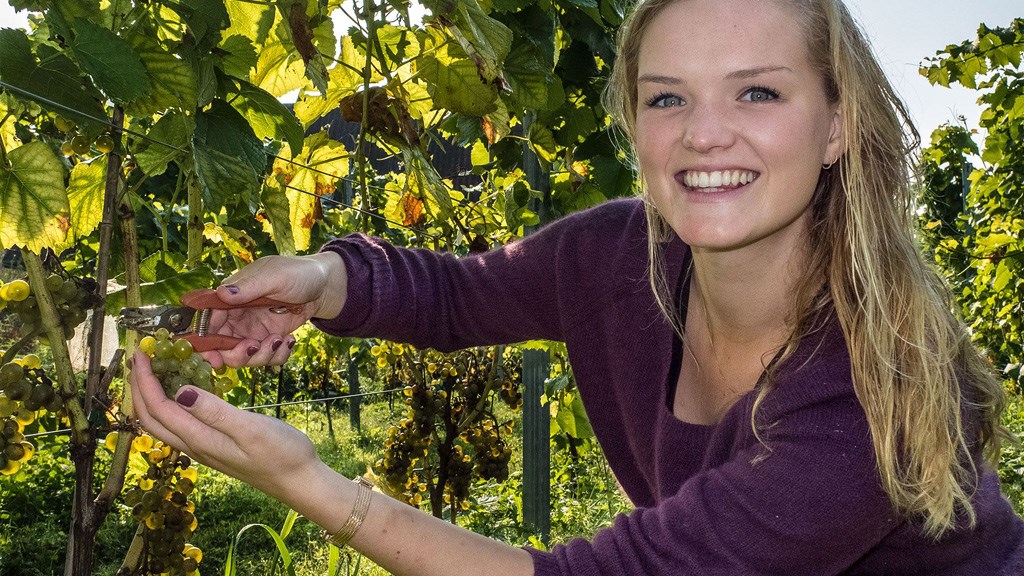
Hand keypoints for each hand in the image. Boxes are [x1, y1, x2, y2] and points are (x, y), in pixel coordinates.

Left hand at [130, 351, 320, 500]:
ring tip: (152, 371)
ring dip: (150, 397)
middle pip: (151, 418)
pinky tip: (181, 391)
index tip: (141, 353)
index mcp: (200, 439)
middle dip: (138, 388)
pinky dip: (169, 404)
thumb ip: (215, 412)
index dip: (145, 380)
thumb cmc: (281, 453)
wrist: (299, 480)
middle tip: (139, 358)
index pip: (159, 408)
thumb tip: (181, 391)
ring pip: (163, 423)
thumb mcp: (251, 429)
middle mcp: (195, 445)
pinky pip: (179, 424)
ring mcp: (204, 448)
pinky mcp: (214, 446)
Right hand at [201, 252, 347, 367]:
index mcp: (231, 297)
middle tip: (253, 347)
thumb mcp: (275, 276)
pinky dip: (277, 355)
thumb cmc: (298, 273)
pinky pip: (265, 358)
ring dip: (261, 355)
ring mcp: (253, 330)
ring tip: (280, 339)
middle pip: (221, 346)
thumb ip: (249, 287)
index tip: (213, 357)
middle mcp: (237, 316)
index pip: (207, 321)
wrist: (325, 286)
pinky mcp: (269, 340)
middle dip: (235, 354)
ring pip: (243, 357)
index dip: (205, 341)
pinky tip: (289, 340)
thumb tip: (222, 293)